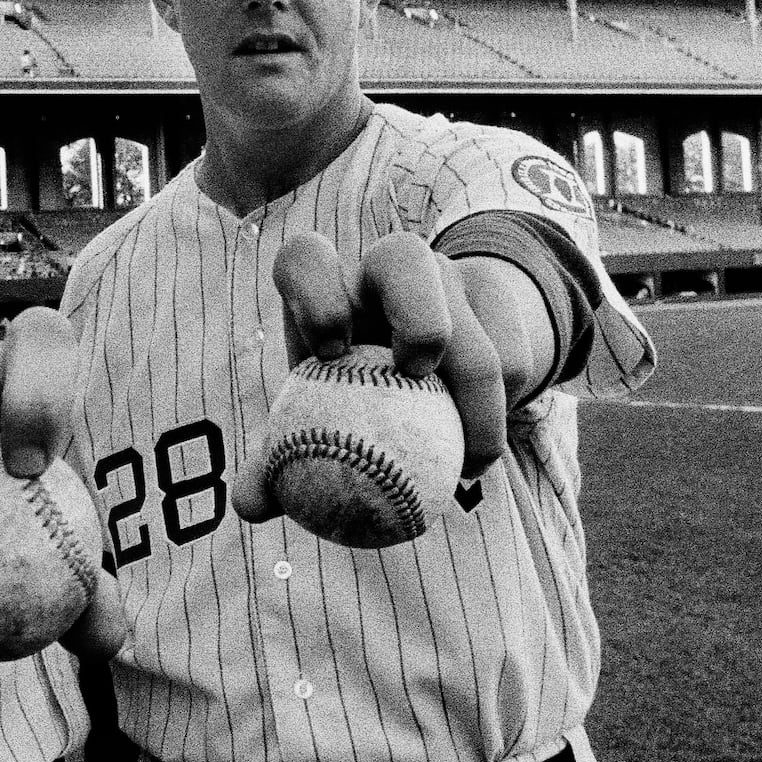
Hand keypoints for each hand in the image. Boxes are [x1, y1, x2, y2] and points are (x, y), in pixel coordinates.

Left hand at [231, 230, 554, 521]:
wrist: (422, 369)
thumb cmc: (342, 401)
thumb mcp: (310, 426)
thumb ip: (275, 463)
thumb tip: (251, 505)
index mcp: (324, 283)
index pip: (307, 258)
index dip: (315, 293)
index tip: (329, 354)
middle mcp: (385, 265)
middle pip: (404, 256)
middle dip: (414, 312)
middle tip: (414, 377)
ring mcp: (447, 274)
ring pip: (471, 323)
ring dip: (475, 400)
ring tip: (467, 466)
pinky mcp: (495, 297)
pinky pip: (511, 355)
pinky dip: (502, 411)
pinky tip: (481, 458)